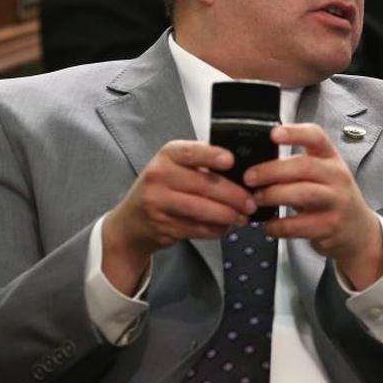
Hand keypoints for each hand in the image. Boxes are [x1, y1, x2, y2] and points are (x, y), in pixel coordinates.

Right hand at [103, 140, 257, 294]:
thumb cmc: (162, 189)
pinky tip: (226, 227)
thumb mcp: (175, 167)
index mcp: (168, 155)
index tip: (231, 161)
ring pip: (201, 209)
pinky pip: (196, 228)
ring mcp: (158, 202)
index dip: (211, 156)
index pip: (191, 152)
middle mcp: (159, 175)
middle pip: (203, 185)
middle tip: (251, 202)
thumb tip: (241, 170)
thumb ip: (201, 164)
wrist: (130, 222)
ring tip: (243, 218)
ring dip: (227, 215)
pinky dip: (215, 229)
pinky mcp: (162, 225)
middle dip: (233, 195)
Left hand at [244, 123, 382, 288]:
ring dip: (274, 195)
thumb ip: (296, 165)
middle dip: (272, 171)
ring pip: (303, 193)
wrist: (358, 229)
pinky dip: (279, 226)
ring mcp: (336, 202)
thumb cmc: (332, 197)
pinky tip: (269, 225)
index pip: (316, 137)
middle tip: (249, 178)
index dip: (295, 133)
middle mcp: (337, 176)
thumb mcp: (323, 174)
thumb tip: (256, 163)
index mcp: (331, 158)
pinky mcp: (330, 226)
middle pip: (304, 166)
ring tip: (256, 199)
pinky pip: (299, 225)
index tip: (273, 134)